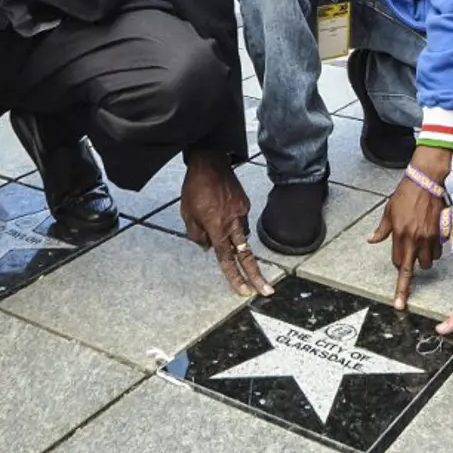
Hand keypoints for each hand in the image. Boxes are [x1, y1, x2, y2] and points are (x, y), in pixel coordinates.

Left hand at [181, 152, 273, 296]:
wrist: (209, 161)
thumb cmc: (195, 187)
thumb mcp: (187, 214)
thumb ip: (197, 234)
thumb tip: (208, 247)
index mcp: (217, 227)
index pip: (227, 259)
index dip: (235, 277)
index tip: (245, 291)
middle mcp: (233, 221)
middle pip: (246, 254)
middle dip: (256, 275)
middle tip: (266, 290)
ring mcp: (241, 212)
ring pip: (239, 234)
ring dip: (232, 237)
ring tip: (212, 215)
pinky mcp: (244, 203)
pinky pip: (239, 219)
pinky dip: (230, 221)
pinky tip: (218, 207)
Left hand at [366, 146, 452, 309]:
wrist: (426, 180)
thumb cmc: (406, 194)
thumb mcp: (388, 211)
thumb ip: (382, 230)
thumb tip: (371, 239)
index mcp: (401, 235)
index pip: (399, 266)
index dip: (398, 274)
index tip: (400, 302)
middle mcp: (416, 238)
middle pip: (416, 267)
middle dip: (412, 264)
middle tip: (410, 251)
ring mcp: (430, 236)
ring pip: (429, 260)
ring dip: (425, 256)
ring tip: (421, 241)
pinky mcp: (442, 231)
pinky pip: (439, 248)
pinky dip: (435, 246)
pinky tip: (430, 234)